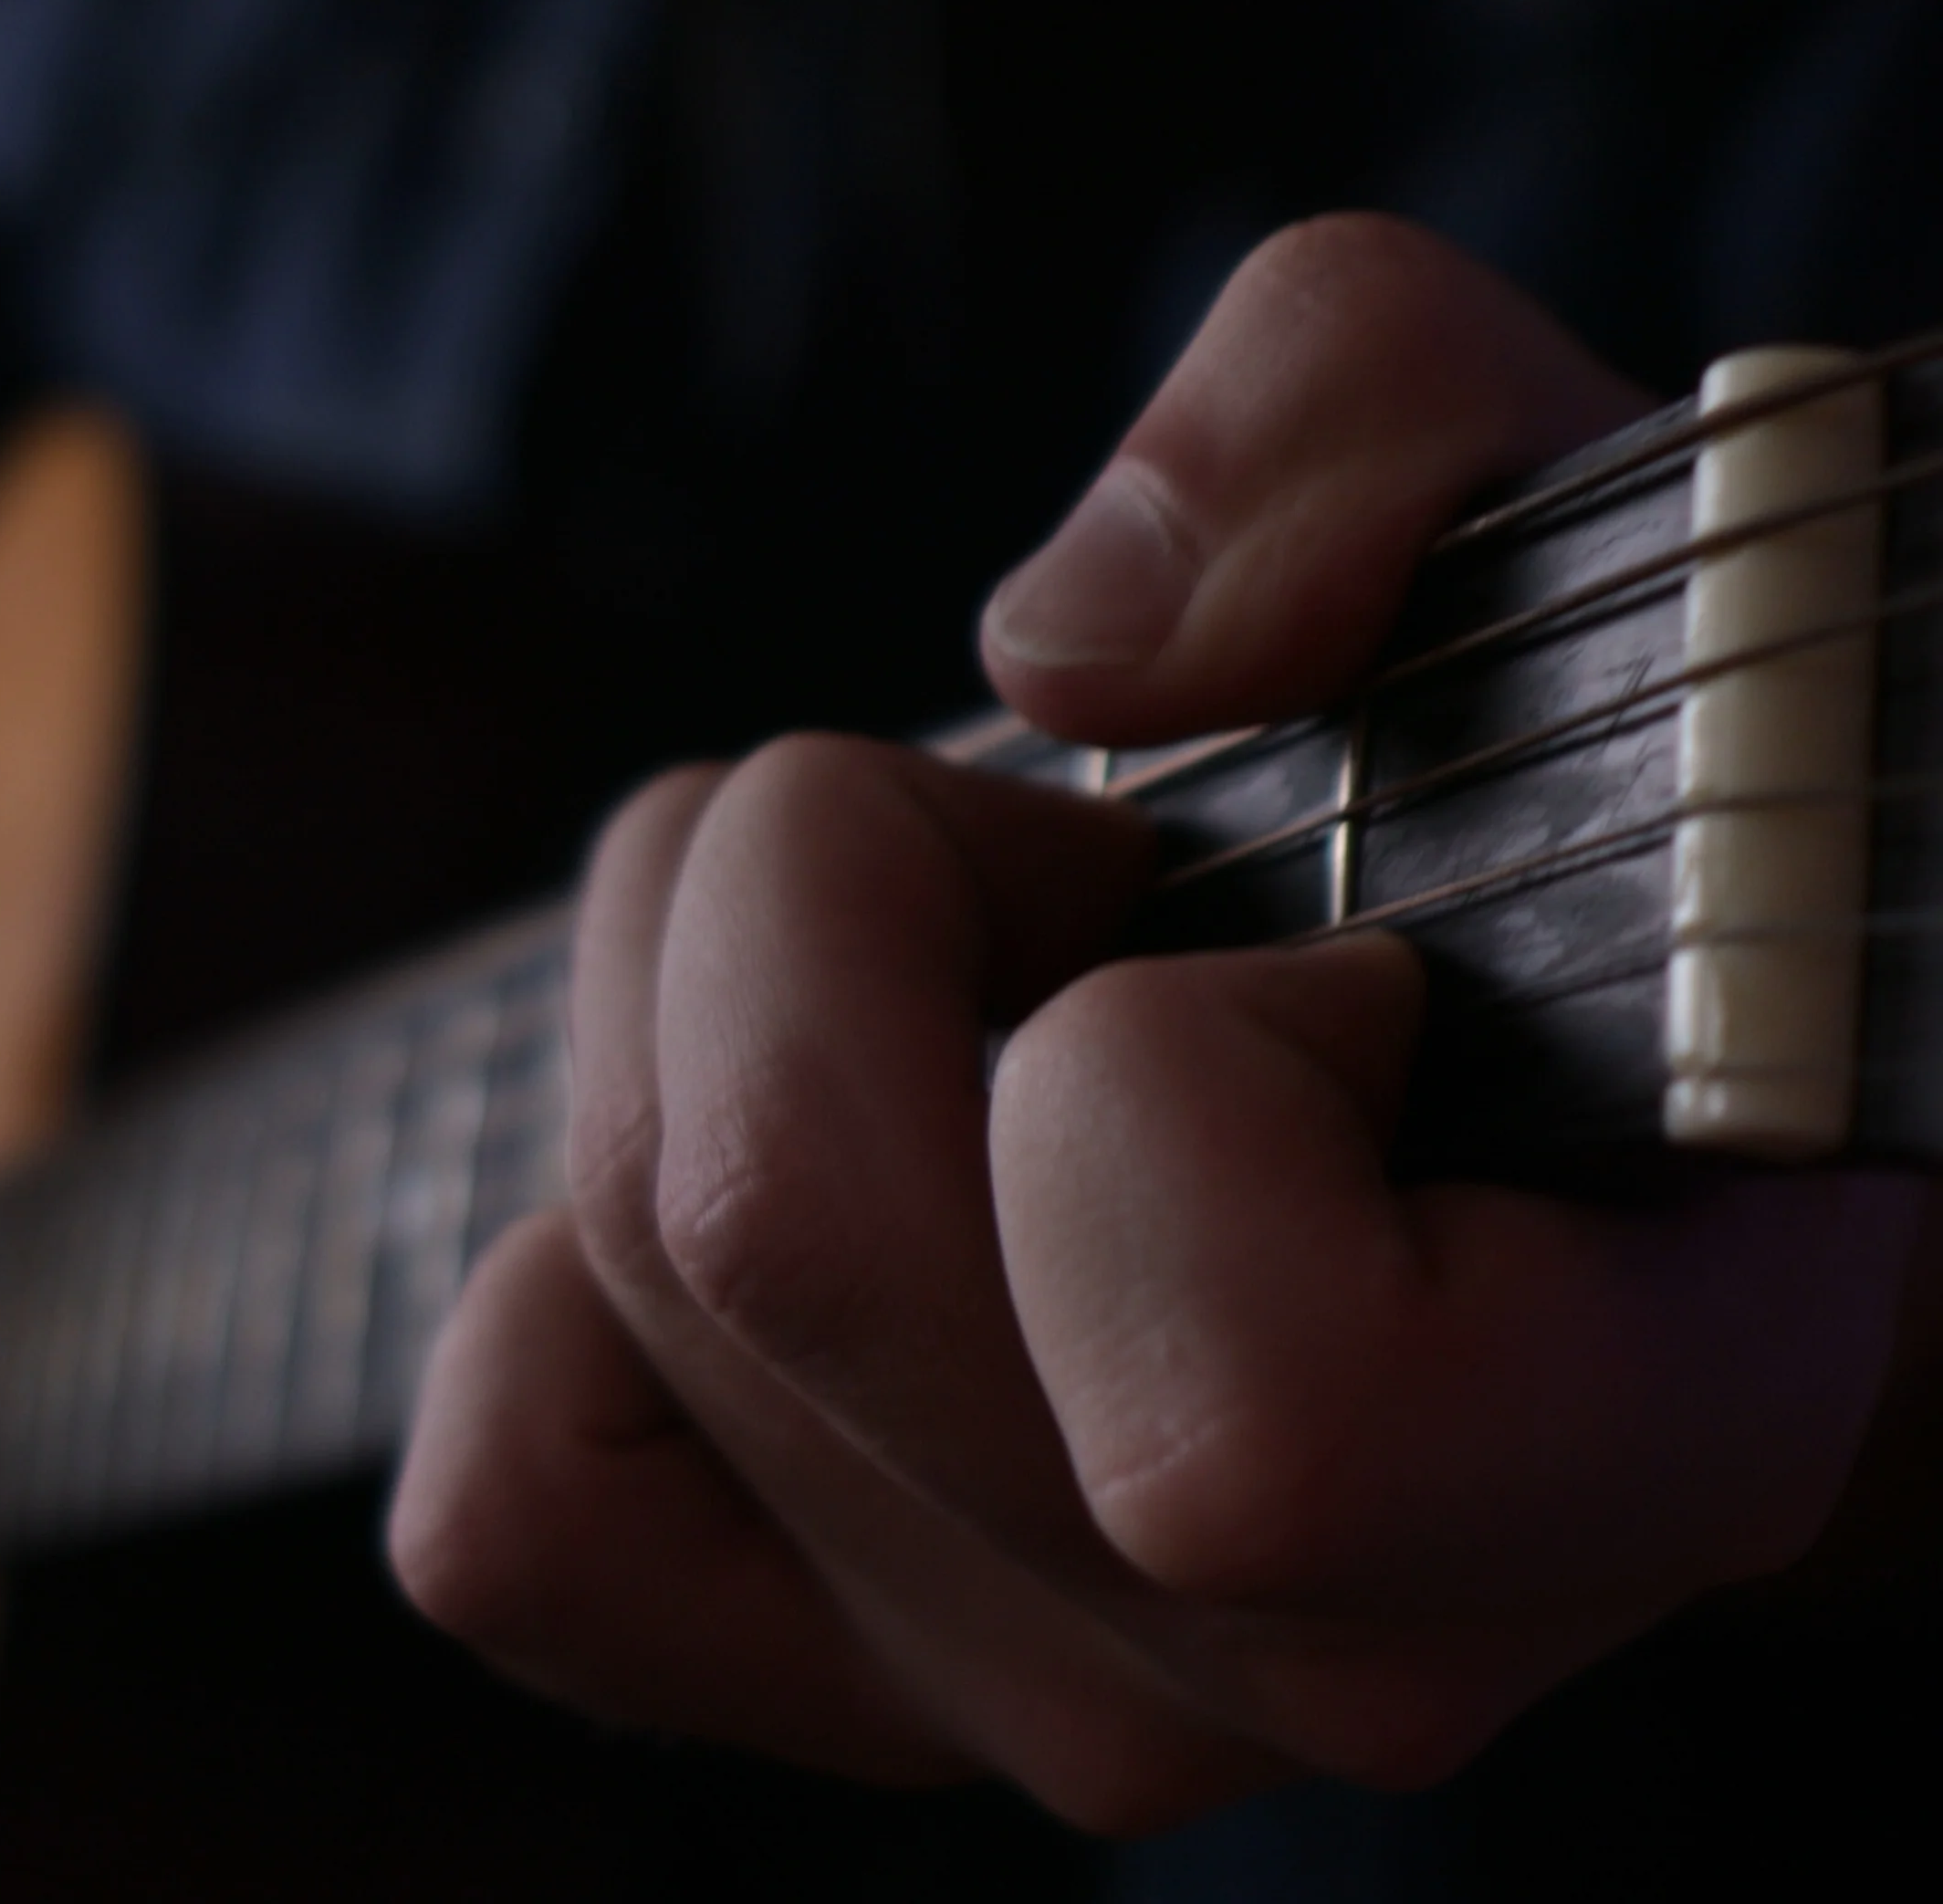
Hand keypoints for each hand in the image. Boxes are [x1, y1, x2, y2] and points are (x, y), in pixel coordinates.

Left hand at [387, 215, 1930, 1829]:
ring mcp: (1061, 1706)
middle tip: (1044, 867)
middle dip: (829, 885)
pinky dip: (546, 1296)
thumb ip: (1349, 429)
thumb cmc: (1562, 784)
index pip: (1246, 1417)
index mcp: (1629, 1453)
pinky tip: (770, 1181)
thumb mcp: (1532, 493)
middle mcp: (1331, 1661)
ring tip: (940, 974)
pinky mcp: (823, 1684)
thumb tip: (1064, 653)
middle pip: (784, 1236)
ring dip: (694, 985)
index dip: (1173, 1060)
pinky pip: (506, 1528)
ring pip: (632, 1275)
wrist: (1558, 1049)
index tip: (1305, 948)